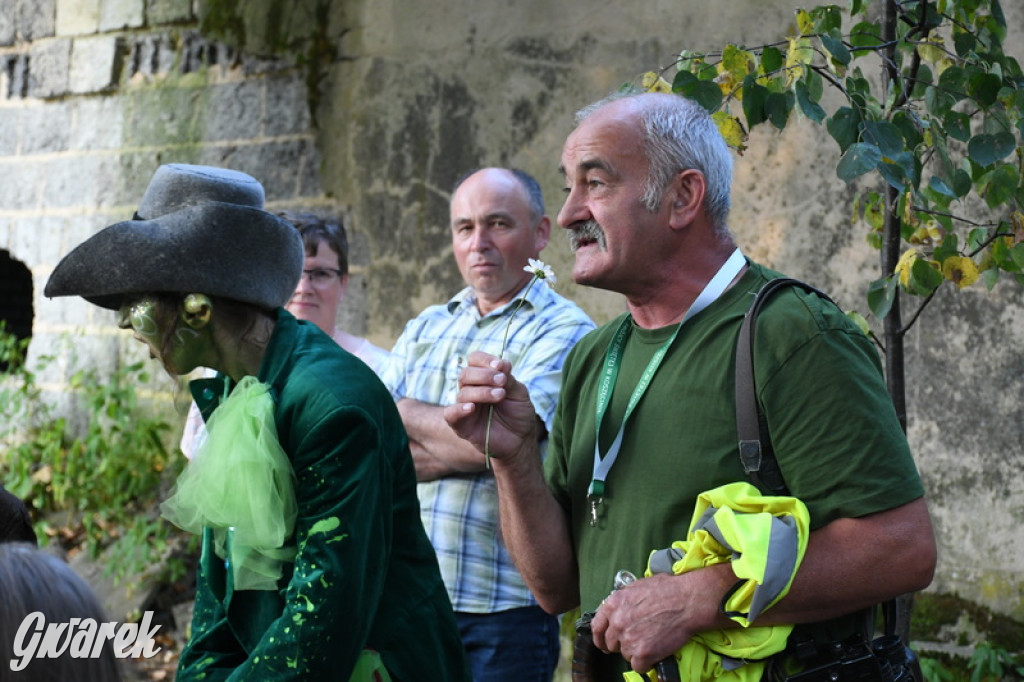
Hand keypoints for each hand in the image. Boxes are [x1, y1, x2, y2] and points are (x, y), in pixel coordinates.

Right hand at [443, 351, 537, 462]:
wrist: (520, 440)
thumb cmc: (518, 414)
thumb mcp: (519, 393)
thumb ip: (508, 379)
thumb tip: (502, 363)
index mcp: (483, 378)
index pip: (475, 360)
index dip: (485, 360)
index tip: (500, 366)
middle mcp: (471, 390)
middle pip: (466, 374)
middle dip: (485, 375)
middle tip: (502, 382)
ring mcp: (465, 407)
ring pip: (463, 393)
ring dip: (482, 392)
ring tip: (500, 395)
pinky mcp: (461, 425)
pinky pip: (451, 414)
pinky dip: (459, 409)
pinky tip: (472, 408)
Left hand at [590, 569, 732, 674]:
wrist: (688, 601)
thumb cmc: (668, 590)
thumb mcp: (637, 586)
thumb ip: (623, 600)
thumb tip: (618, 609)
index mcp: (613, 604)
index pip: (597, 627)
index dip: (601, 636)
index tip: (604, 642)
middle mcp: (617, 622)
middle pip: (611, 643)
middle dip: (622, 644)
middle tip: (636, 640)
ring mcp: (629, 638)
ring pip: (625, 655)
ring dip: (636, 652)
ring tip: (652, 641)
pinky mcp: (643, 653)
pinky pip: (638, 666)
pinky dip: (647, 663)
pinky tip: (655, 653)